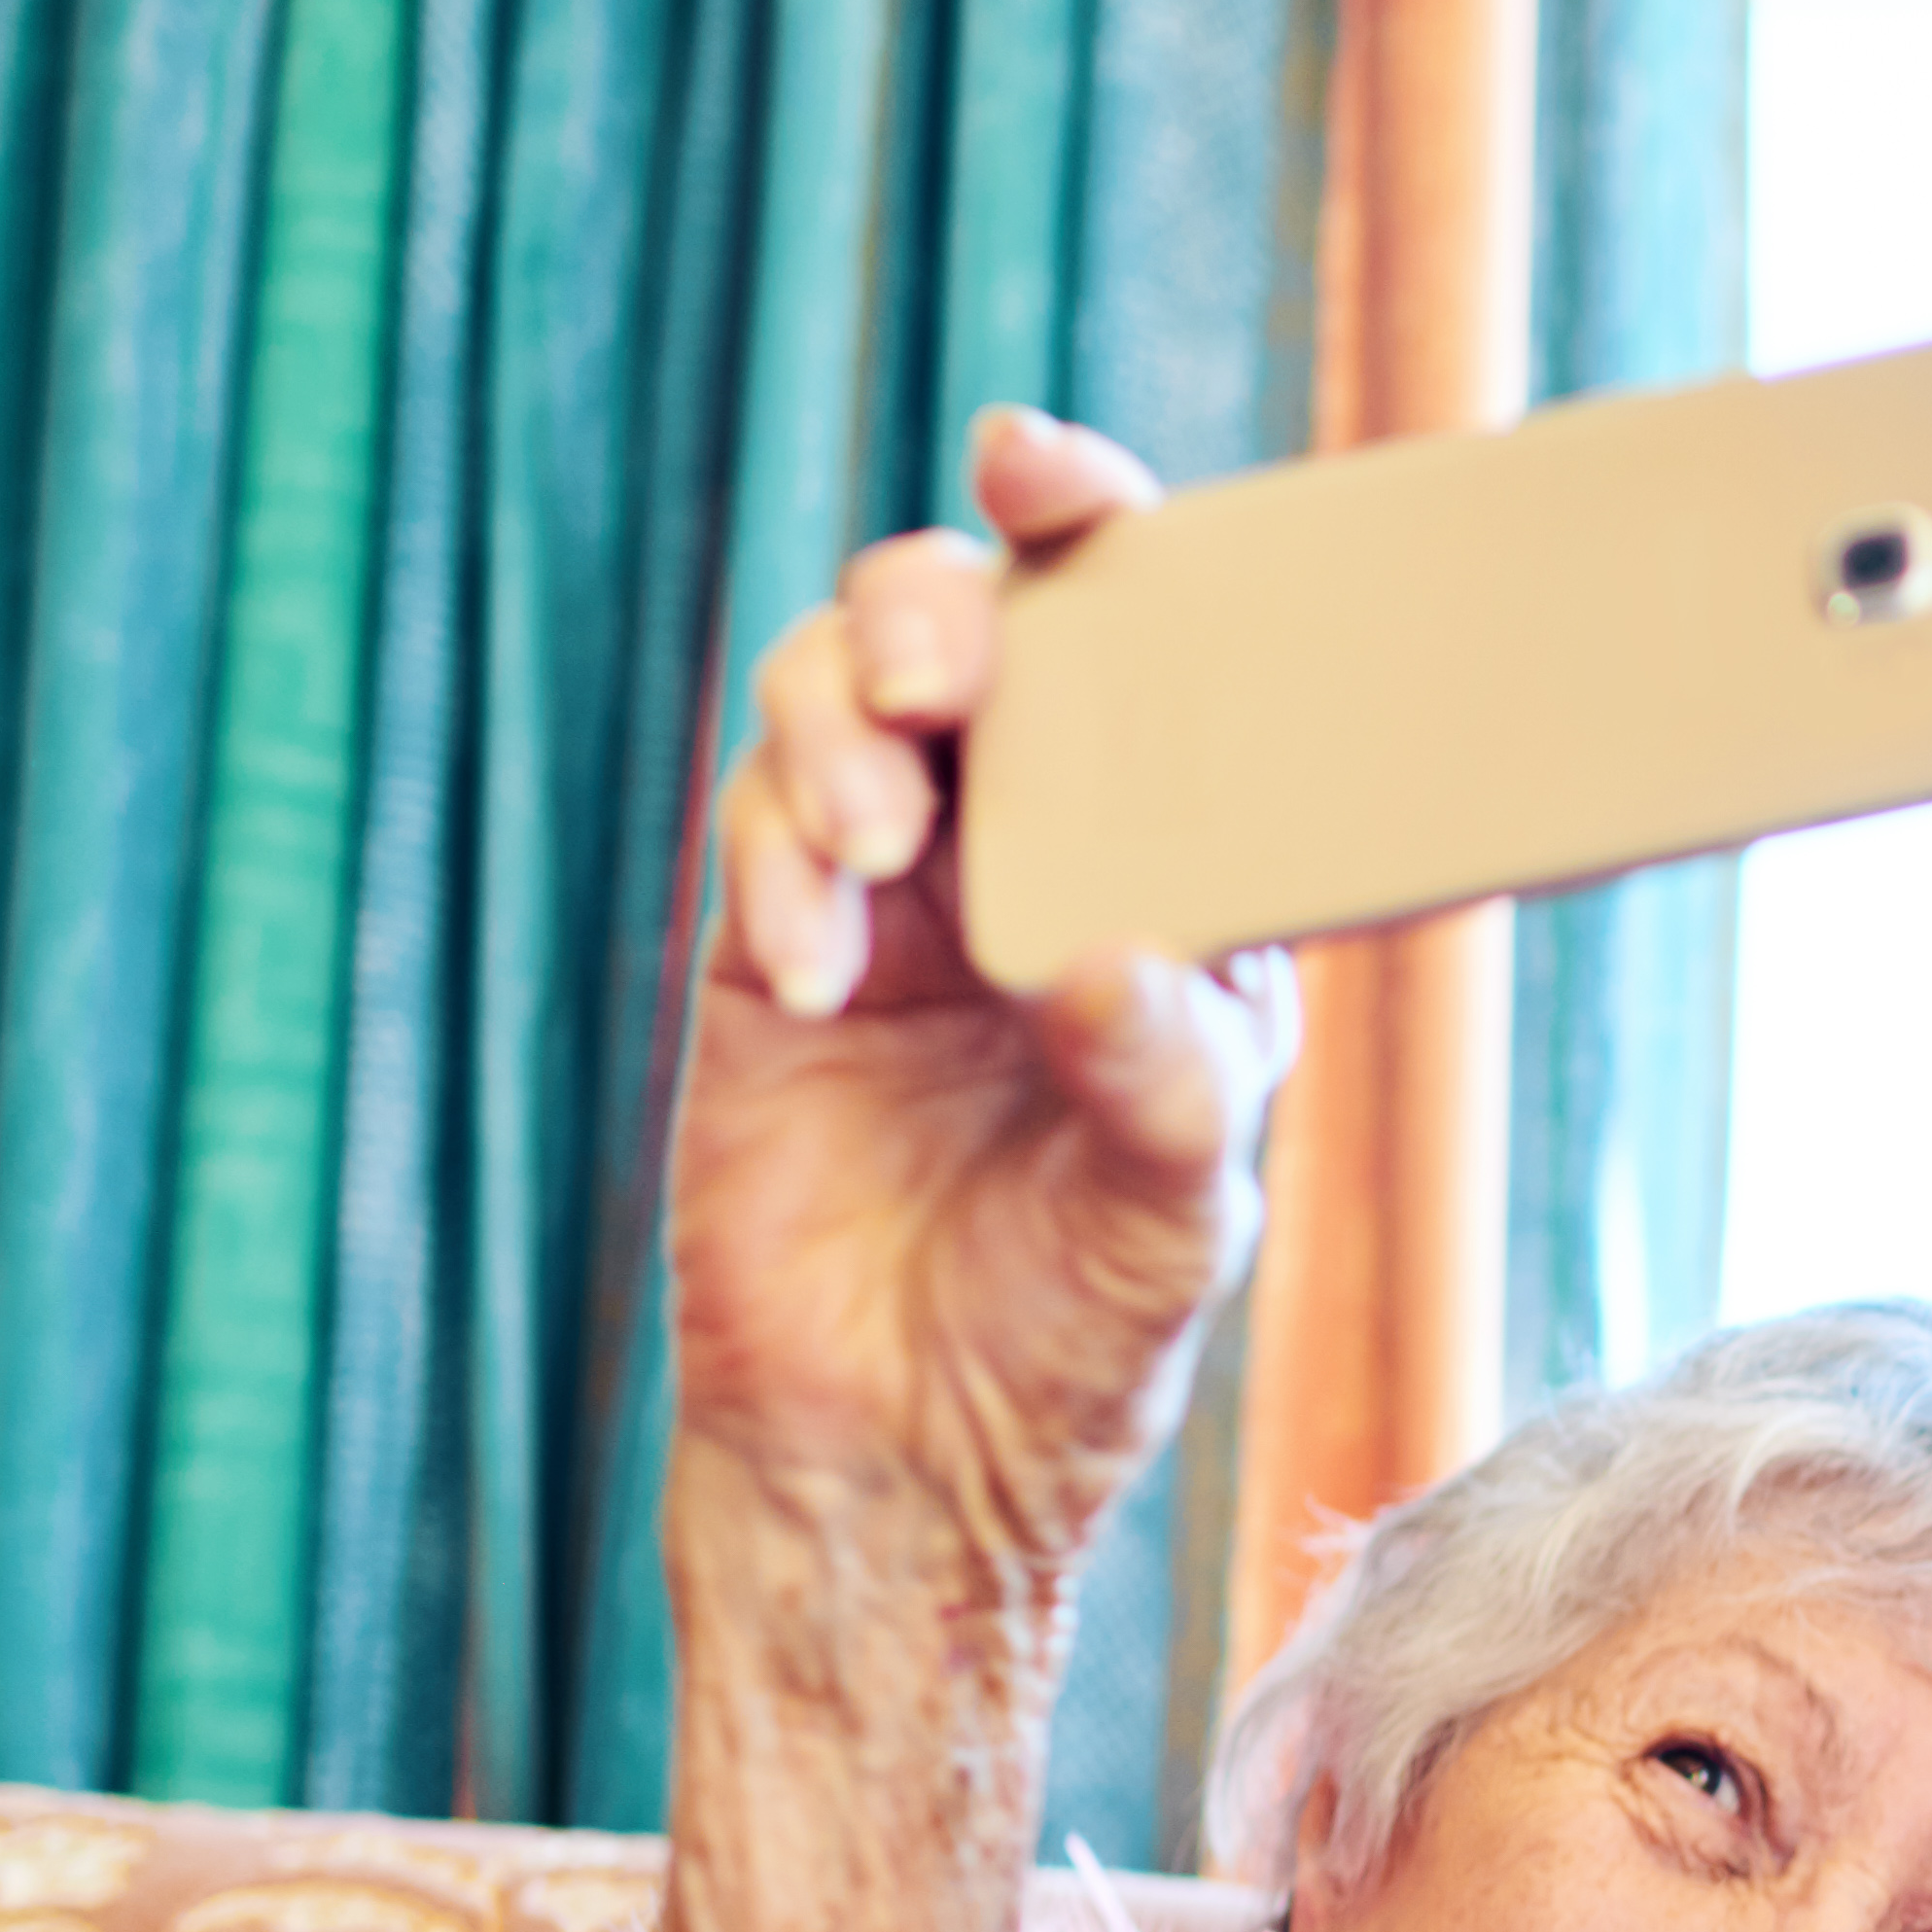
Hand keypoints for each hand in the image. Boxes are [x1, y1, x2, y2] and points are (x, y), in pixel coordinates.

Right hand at [670, 403, 1292, 1591]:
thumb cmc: (1073, 1336)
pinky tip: (814, 969)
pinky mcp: (770, 953)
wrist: (905, 1464)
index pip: (1138, 659)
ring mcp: (894, 897)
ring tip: (872, 849)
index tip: (1037, 468)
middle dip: (932, 609)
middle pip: (959, 630)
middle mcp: (1031, 855)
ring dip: (842, 734)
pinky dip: (778, 867)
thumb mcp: (1174, 1211)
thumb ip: (1164, 1075)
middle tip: (944, 679)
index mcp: (1169, 877)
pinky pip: (758, 832)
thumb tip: (1101, 945)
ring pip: (834, 698)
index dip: (1087, 528)